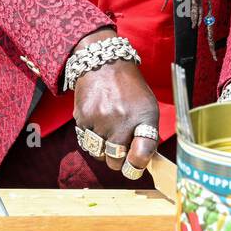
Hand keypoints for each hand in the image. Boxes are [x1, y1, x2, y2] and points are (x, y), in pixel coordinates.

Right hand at [71, 29, 158, 174]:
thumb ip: (148, 135)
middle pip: (115, 161)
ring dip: (103, 151)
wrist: (105, 64)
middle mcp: (122, 120)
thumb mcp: (148, 107)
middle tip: (119, 150)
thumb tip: (142, 163)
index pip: (142, 153)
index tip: (135, 167)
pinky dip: (91, 138)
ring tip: (107, 135)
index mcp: (144, 117)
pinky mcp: (82, 118)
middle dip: (118, 160)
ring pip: (98, 155)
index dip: (137, 166)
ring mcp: (100, 120)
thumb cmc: (130, 90)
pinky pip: (85, 142)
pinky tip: (97, 124)